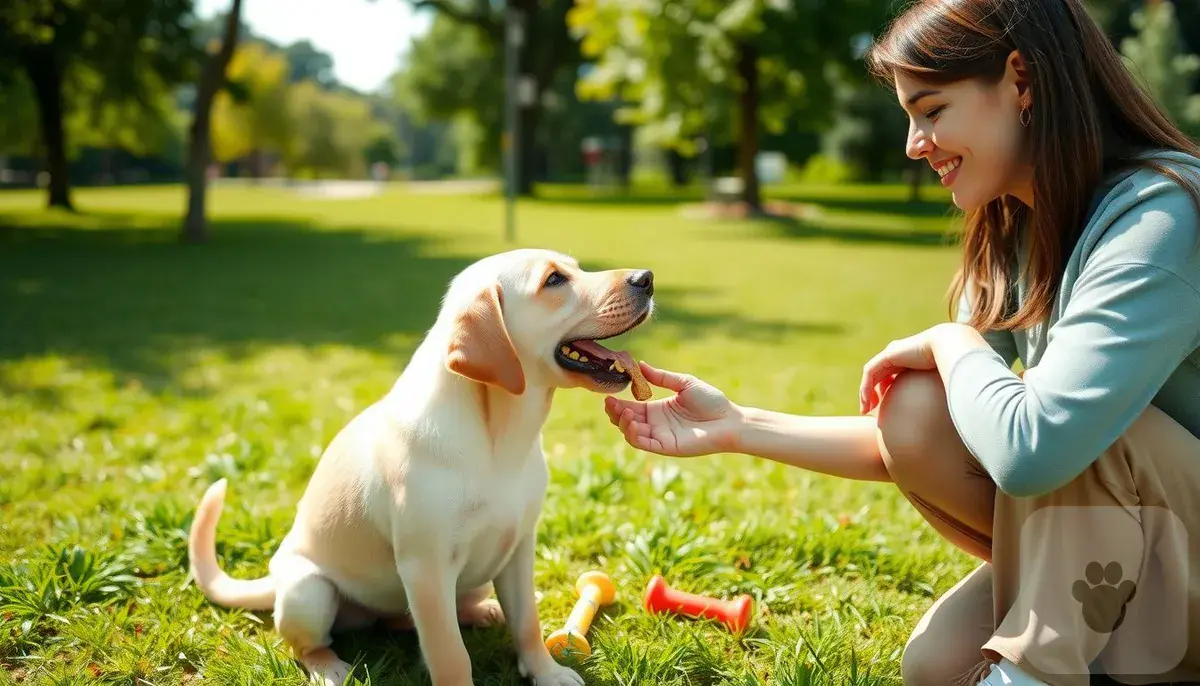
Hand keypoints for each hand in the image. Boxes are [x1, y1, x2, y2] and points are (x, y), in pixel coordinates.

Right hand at [603, 362, 742, 456]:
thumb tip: (640, 365)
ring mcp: (660, 437)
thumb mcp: (684, 383)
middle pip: (626, 421)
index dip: (618, 404)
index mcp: (658, 409)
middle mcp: (656, 424)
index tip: (608, 396)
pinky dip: (633, 435)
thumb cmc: (711, 401)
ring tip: (626, 411)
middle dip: (615, 413)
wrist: (729, 419)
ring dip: (623, 423)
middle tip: (610, 402)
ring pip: (631, 434)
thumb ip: (661, 377)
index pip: (631, 407)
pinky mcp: (666, 447)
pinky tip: (633, 422)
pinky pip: (644, 444)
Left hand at [859, 324, 947, 414]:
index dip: (882, 393)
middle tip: (868, 412)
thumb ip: (930, 392)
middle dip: (871, 395)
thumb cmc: (947, 365)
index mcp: (906, 361)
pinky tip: (867, 401)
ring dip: (865, 393)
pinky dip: (866, 386)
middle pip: (877, 377)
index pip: (888, 377)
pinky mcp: (887, 355)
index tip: (882, 409)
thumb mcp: (936, 382)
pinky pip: (870, 372)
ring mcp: (890, 354)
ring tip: (865, 410)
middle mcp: (896, 356)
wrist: (947, 346)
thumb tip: (937, 411)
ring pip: (871, 376)